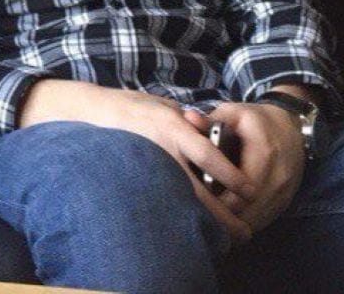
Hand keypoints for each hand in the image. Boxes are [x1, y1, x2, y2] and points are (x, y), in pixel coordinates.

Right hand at [20, 81, 256, 242]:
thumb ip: (187, 121)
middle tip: (244, 234)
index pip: (210, 156)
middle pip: (200, 193)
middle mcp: (163, 150)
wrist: (92, 112)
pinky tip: (192, 228)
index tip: (251, 191)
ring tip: (224, 239)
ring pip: (183, 204)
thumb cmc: (133, 106)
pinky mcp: (137, 180)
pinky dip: (182, 218)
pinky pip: (165, 202)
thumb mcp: (164, 105)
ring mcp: (149, 167)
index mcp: (173, 127)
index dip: (233, 176)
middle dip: (225, 217)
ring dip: (205, 224)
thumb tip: (212, 133)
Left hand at [208, 101, 304, 231]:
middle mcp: (279, 175)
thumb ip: (211, 119)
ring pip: (260, 216)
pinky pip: (267, 217)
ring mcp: (286, 190)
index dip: (223, 197)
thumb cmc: (255, 120)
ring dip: (238, 221)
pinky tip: (230, 219)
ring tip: (214, 222)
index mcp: (265, 152)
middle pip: (252, 206)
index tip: (202, 199)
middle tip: (203, 215)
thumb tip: (188, 118)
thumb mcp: (234, 113)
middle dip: (227, 213)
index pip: (244, 185)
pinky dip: (248, 220)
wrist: (289, 127)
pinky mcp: (286, 199)